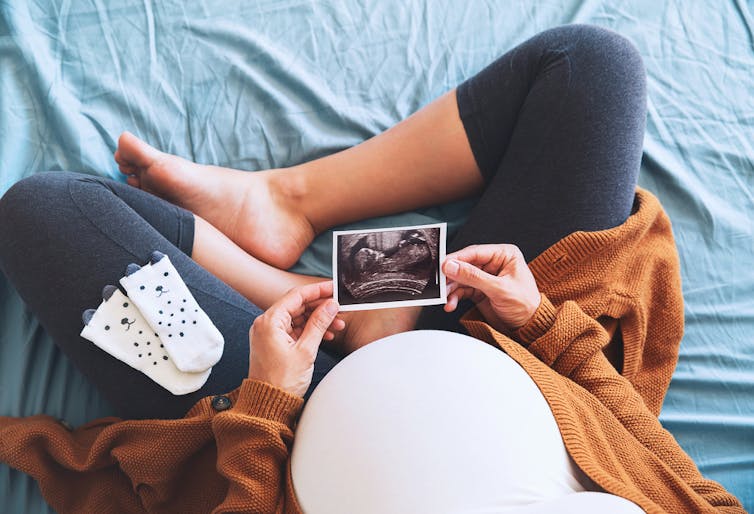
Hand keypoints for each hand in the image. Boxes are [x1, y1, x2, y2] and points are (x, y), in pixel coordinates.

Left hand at [248, 281, 342, 396]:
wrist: (268, 405)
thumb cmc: (282, 381)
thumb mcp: (306, 350)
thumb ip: (318, 324)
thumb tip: (330, 305)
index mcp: (269, 322)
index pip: (296, 296)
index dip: (317, 291)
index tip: (333, 288)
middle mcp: (266, 324)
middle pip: (297, 306)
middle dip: (320, 308)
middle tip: (339, 309)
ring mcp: (269, 334)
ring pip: (297, 318)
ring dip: (317, 320)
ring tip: (337, 326)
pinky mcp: (273, 343)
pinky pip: (294, 330)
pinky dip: (309, 330)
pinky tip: (325, 335)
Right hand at [442, 244, 540, 331]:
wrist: (530, 327)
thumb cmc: (525, 305)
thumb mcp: (499, 289)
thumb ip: (474, 277)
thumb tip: (452, 266)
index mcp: (504, 255)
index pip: (475, 252)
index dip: (457, 259)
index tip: (442, 265)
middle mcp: (493, 263)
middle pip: (465, 265)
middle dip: (452, 275)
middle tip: (440, 283)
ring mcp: (485, 277)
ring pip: (461, 278)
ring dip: (451, 288)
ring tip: (445, 297)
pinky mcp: (479, 290)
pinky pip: (462, 290)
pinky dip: (455, 297)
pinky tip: (451, 303)